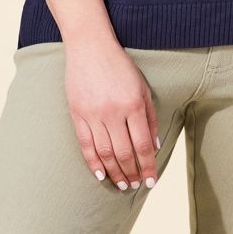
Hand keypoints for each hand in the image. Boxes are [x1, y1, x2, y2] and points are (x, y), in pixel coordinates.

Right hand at [63, 38, 160, 189]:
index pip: (143, 146)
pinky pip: (86, 144)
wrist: (90, 47)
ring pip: (105, 153)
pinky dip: (93, 162)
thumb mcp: (142, 88)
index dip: (148, 167)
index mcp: (133, 106)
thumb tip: (155, 146)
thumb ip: (150, 118)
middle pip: (124, 153)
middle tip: (136, 186)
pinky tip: (100, 174)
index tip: (151, 181)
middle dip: (132, 173)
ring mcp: (93, 114)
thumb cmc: (120, 67)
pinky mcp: (77, 114)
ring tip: (122, 184)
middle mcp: (113, 113)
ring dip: (114, 172)